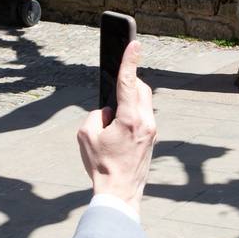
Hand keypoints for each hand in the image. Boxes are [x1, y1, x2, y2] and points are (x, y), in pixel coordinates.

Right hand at [77, 40, 156, 213]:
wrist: (120, 193)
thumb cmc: (101, 166)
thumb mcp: (86, 136)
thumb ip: (96, 115)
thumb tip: (108, 111)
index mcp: (129, 119)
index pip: (129, 82)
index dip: (129, 60)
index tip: (134, 44)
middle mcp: (146, 122)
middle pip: (140, 89)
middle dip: (128, 83)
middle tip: (113, 88)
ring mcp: (152, 131)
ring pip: (143, 102)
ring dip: (130, 100)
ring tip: (113, 115)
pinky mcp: (152, 138)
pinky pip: (143, 116)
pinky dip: (132, 113)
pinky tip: (119, 126)